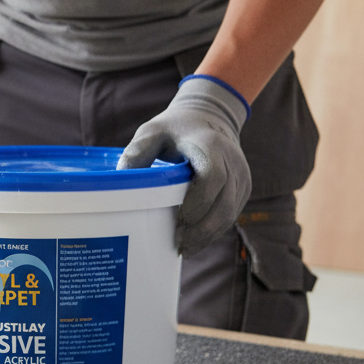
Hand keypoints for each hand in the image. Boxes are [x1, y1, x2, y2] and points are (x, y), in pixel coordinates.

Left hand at [118, 76, 250, 255]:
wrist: (209, 116)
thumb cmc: (175, 128)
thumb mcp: (152, 131)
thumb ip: (137, 151)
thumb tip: (120, 178)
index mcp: (210, 145)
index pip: (213, 177)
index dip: (199, 202)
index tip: (180, 220)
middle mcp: (232, 161)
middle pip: (224, 202)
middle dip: (202, 228)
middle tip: (179, 244)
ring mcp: (241, 175)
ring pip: (230, 213)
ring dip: (209, 234)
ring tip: (185, 247)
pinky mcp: (243, 187)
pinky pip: (231, 214)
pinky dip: (215, 229)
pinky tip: (196, 239)